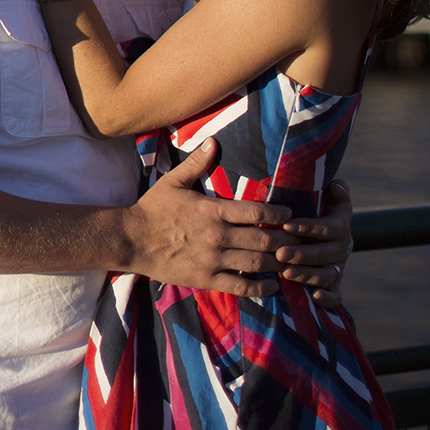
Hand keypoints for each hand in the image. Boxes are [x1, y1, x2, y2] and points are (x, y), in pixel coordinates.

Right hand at [124, 138, 290, 297]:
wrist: (131, 239)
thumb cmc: (153, 208)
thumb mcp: (173, 182)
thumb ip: (196, 162)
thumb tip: (213, 141)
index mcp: (212, 210)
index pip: (257, 211)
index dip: (278, 214)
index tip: (289, 216)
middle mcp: (217, 235)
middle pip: (264, 239)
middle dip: (285, 241)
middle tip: (298, 241)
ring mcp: (212, 259)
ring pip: (257, 264)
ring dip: (278, 263)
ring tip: (289, 261)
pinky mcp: (206, 278)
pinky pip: (240, 286)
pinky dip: (261, 288)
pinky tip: (272, 286)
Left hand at [278, 178, 353, 308]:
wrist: (318, 230)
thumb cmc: (313, 208)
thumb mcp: (321, 196)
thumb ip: (332, 190)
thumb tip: (337, 186)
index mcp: (340, 226)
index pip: (329, 228)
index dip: (309, 227)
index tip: (287, 225)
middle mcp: (342, 248)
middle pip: (326, 254)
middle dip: (303, 254)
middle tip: (281, 254)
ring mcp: (338, 267)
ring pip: (328, 274)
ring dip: (308, 274)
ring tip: (286, 273)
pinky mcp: (334, 283)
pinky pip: (336, 294)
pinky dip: (328, 298)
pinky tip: (314, 296)